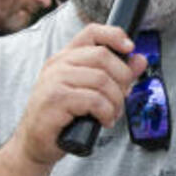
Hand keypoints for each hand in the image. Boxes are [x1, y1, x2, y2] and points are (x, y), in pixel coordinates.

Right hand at [12, 24, 146, 164]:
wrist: (35, 144)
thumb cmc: (64, 118)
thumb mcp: (92, 91)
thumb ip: (116, 75)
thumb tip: (139, 60)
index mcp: (66, 58)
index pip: (91, 32)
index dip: (115, 35)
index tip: (130, 48)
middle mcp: (58, 64)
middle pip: (103, 56)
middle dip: (122, 78)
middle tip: (122, 97)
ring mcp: (54, 80)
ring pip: (102, 80)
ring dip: (116, 101)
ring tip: (111, 114)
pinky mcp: (55, 100)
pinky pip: (94, 100)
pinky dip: (106, 113)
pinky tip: (103, 121)